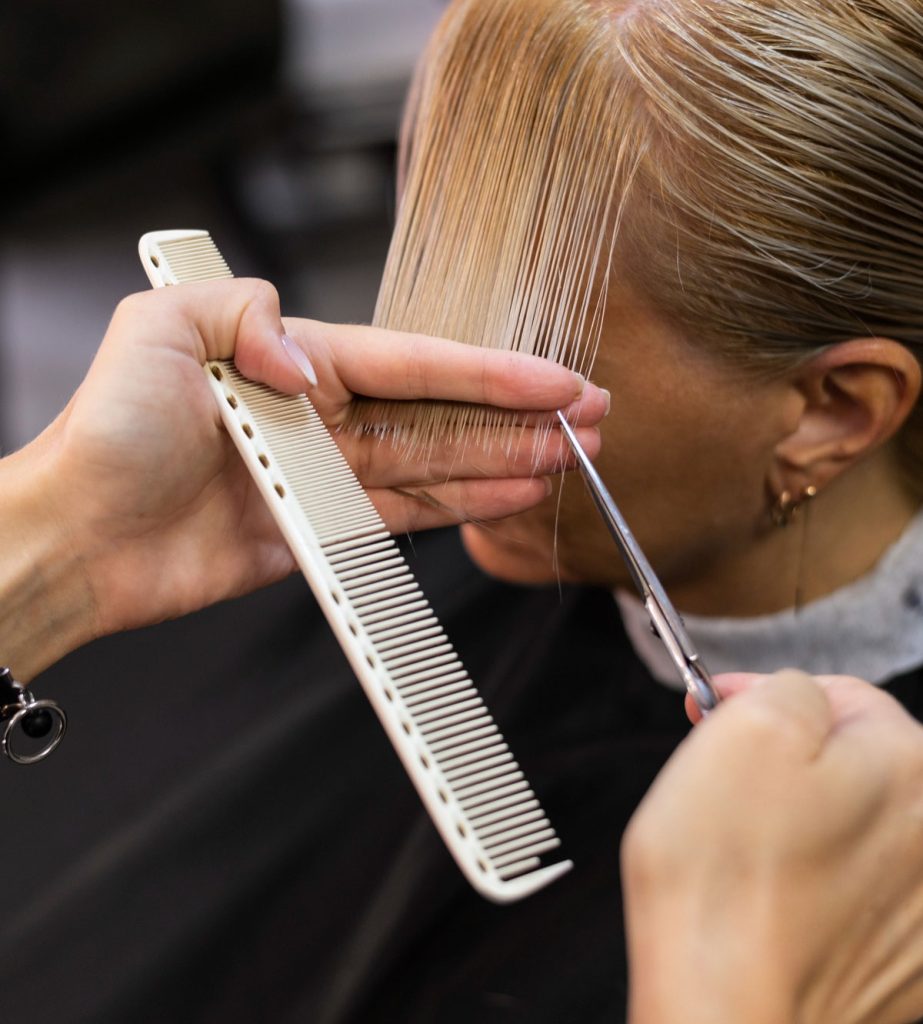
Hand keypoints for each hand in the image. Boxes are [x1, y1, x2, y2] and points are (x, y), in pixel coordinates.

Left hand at [0, 279, 604, 677]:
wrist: (79, 537)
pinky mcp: (320, 530)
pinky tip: (506, 499)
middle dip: (519, 417)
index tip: (559, 380)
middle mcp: (321, 414)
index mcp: (296, 358)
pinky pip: (405, 516)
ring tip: (568, 462)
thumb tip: (312, 363)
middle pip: (444, 414)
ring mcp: (326, 475)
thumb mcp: (162, 331)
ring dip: (504, 463)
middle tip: (589, 421)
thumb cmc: (107, 433)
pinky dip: (459, 510)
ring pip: (437, 466)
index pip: (418, 362)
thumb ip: (246, 315)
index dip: (494, 372)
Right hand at [622, 671, 922, 1023]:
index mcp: (909, 765)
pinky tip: (767, 899)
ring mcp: (921, 905)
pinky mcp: (901, 961)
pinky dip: (812, 884)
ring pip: (851, 826)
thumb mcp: (746, 730)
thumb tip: (799, 695)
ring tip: (741, 848)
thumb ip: (789, 686)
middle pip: (854, 762)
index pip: (842, 693)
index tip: (721, 713)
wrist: (723, 1013)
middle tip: (724, 780)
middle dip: (789, 760)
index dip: (768, 697)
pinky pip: (853, 893)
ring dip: (799, 822)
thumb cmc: (726, 883)